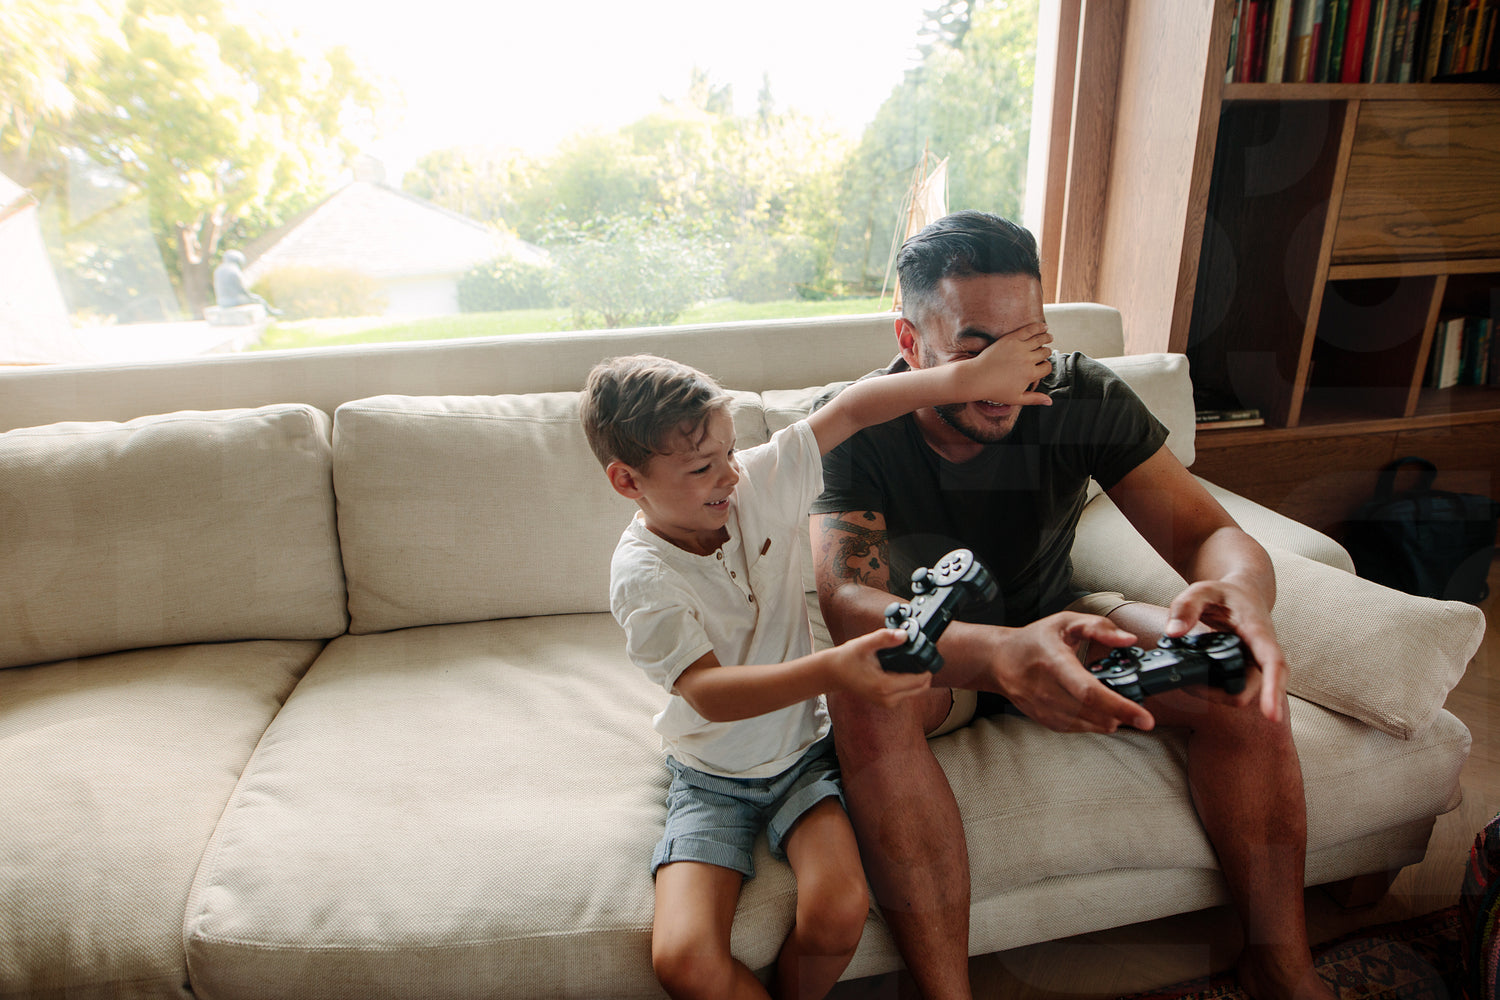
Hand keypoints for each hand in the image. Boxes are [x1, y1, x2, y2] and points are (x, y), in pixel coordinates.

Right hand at [827, 628, 934, 707]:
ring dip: (917, 677)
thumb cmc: (847, 658)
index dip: (927, 667)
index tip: (926, 653)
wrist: (833, 673)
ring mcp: (887, 702)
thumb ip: (884, 638)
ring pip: (916, 691)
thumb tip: (904, 635)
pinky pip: (907, 692)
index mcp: (885, 686)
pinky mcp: (886, 702)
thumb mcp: (864, 644)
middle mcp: (888, 699)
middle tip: (920, 654)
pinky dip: (909, 681)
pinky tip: (902, 668)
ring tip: (909, 659)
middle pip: (921, 688)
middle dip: (925, 672)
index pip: (919, 681)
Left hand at [958, 321, 1053, 405]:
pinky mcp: (1011, 339)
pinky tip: (1043, 327)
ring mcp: (1019, 348)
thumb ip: (1035, 399)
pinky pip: (1029, 330)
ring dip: (1047, 338)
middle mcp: (1027, 360)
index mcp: (1030, 374)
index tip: (1042, 366)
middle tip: (1046, 351)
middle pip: (1045, 352)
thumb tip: (1050, 402)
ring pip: (1040, 339)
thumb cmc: (994, 390)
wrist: (977, 378)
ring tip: (1049, 337)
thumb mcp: (1016, 398)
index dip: (1046, 367)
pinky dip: (1038, 327)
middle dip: (1046, 352)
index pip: (1047, 367)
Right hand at [986, 612, 1154, 732]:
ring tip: (1122, 714)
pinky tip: (1102, 716)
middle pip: (1091, 712)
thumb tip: (1129, 640)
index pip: (1089, 691)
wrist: (999, 660)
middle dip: (1121, 717)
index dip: (1120, 706)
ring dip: (1109, 722)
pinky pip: (1074, 728)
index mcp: (1054, 661)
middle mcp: (1045, 688)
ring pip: (1084, 724)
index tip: (1145, 718)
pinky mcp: (1042, 718)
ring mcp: (1042, 707)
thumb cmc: (1036, 639)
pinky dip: (1093, 725)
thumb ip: (1098, 627)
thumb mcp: (1065, 622)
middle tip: (1142, 718)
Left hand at [1164, 580, 1286, 722]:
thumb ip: (1186, 606)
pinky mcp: (1244, 672)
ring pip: (1239, 694)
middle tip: (1188, 685)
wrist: (1242, 594)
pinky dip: (1211, 690)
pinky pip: (1231, 690)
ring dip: (1212, 694)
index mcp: (1259, 632)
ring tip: (1186, 681)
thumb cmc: (1225, 593)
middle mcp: (1261, 654)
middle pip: (1251, 689)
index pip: (1273, 664)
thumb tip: (1173, 632)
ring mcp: (1253, 666)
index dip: (1273, 690)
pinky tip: (1193, 681)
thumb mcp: (1203, 589)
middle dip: (1220, 695)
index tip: (1272, 716)